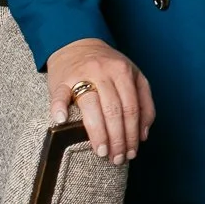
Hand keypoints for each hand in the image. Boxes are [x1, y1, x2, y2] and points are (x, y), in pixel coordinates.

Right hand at [45, 37, 153, 166]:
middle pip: (114, 110)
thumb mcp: (132, 76)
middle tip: (117, 158)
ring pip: (92, 107)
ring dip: (98, 133)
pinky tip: (62, 121)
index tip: (132, 152)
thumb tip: (144, 134)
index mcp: (124, 72)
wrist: (77, 45)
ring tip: (102, 152)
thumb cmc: (107, 66)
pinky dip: (60, 108)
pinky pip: (60, 95)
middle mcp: (104, 73)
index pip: (132, 108)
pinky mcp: (61, 80)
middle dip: (118, 138)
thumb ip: (143, 101)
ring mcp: (82, 75)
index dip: (133, 133)